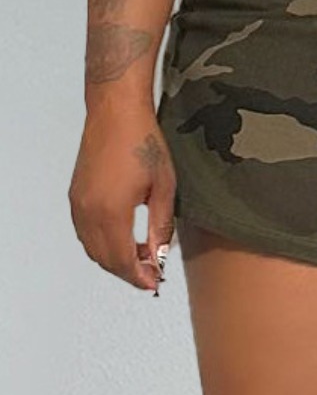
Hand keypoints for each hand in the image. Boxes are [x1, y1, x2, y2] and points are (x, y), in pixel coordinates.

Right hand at [69, 100, 175, 293]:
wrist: (116, 112)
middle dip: (127, 271)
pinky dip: (102, 243)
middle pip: (104, 259)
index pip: (121, 261)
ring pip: (92, 247)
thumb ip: (160, 226)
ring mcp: (78, 204)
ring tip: (142, 254)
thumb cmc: (142, 141)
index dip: (138, 276)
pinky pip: (85, 232)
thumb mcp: (163, 186)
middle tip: (152, 271)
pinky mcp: (76, 195)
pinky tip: (123, 236)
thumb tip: (159, 255)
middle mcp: (88, 212)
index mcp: (111, 212)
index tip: (154, 282)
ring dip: (114, 258)